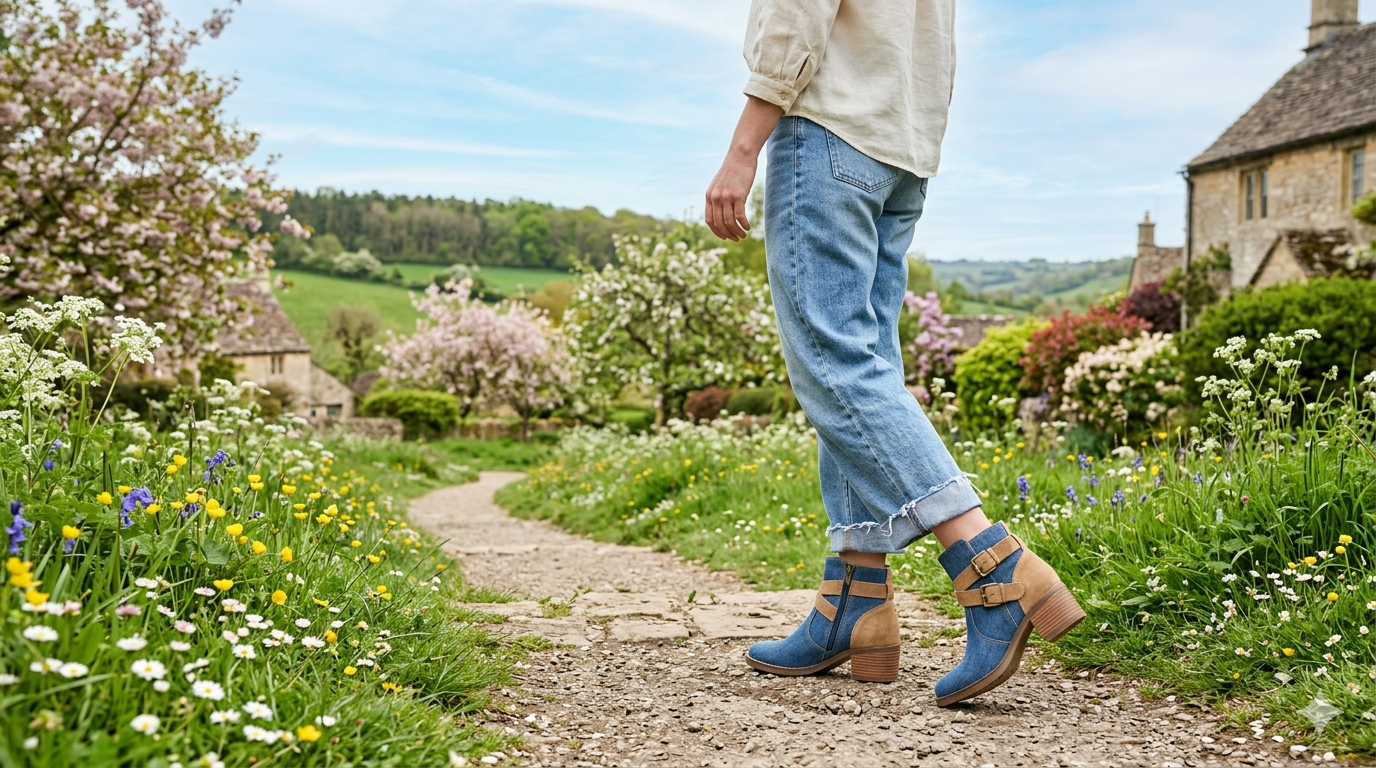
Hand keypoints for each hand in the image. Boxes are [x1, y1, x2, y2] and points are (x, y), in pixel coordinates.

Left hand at [705, 96, 781, 241]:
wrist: (740, 156)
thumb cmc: (732, 171)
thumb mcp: (720, 185)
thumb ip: (718, 198)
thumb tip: (722, 214)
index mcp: (709, 196)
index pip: (709, 221)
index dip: (717, 232)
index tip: (725, 237)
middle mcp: (715, 198)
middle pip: (719, 224)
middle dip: (728, 235)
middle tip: (737, 239)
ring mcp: (726, 197)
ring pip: (729, 222)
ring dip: (737, 232)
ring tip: (743, 235)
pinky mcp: (738, 196)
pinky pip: (739, 216)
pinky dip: (744, 224)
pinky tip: (748, 227)